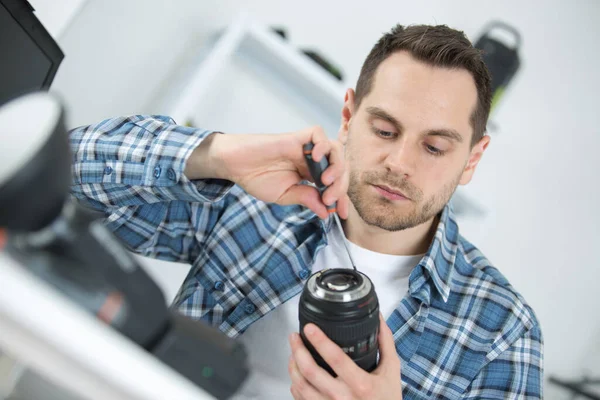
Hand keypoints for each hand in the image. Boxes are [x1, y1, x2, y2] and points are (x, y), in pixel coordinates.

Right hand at [185, 126, 348, 218]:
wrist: (236, 165)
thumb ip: (306, 199)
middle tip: (329, 199)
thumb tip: (326, 211)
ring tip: (325, 181)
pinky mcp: (296, 137)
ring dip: (336, 167)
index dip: (342, 199)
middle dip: (340, 186)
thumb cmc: (257, 178)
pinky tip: (315, 159)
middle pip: (340, 168)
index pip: (335, 185)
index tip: (342, 214)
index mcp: (311, 175)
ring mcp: (306, 148)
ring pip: (335, 150)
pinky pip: (318, 133)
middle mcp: (312, 160)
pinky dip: (322, 145)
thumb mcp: (285, 195)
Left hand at [288, 314, 402, 399]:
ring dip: (293, 366)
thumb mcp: (391, 371)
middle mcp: (343, 398)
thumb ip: (385, 343)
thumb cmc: (387, 399)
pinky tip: (297, 374)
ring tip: (293, 353)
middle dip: (298, 350)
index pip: (335, 358)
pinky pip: (301, 398)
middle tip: (295, 337)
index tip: (310, 328)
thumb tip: (377, 319)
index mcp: (361, 384)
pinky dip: (296, 384)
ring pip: (301, 386)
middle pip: (311, 371)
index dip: (319, 340)